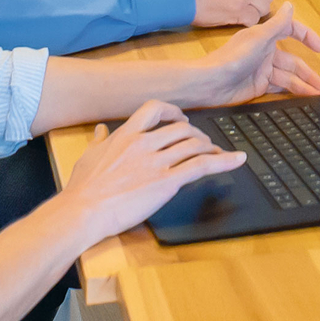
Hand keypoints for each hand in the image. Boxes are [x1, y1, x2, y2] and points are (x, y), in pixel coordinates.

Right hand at [58, 101, 242, 239]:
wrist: (82, 212)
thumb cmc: (82, 189)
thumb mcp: (88, 157)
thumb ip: (99, 141)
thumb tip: (100, 129)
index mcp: (126, 135)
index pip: (155, 108)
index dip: (172, 111)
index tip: (179, 117)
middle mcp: (144, 144)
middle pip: (181, 128)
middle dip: (195, 134)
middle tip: (201, 142)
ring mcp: (157, 162)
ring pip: (193, 145)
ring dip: (209, 147)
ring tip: (216, 152)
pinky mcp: (167, 182)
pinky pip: (202, 166)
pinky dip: (223, 160)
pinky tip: (237, 160)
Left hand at [195, 3, 319, 107]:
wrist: (212, 82)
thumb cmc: (232, 57)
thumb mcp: (259, 37)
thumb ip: (277, 23)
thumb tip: (291, 5)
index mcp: (266, 37)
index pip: (291, 32)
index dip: (306, 37)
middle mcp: (266, 52)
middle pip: (293, 61)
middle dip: (309, 71)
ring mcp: (262, 70)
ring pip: (289, 77)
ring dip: (303, 85)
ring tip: (318, 94)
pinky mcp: (258, 86)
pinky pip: (279, 89)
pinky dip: (291, 93)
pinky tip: (302, 98)